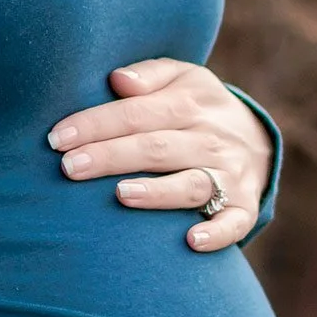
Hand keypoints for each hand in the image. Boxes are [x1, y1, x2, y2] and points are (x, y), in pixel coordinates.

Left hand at [48, 59, 273, 251]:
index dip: (96, 124)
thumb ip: (149, 75)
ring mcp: (229, 175)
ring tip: (121, 195)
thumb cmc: (198, 107)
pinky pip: (234, 223)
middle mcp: (211, 139)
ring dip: (158, 192)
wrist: (258, 139)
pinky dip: (216, 233)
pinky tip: (191, 241)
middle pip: (157, 148)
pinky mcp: (244, 207)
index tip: (57, 137)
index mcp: (191, 103)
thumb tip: (117, 80)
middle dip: (111, 156)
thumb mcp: (183, 78)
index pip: (137, 113)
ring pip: (192, 184)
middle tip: (69, 168)